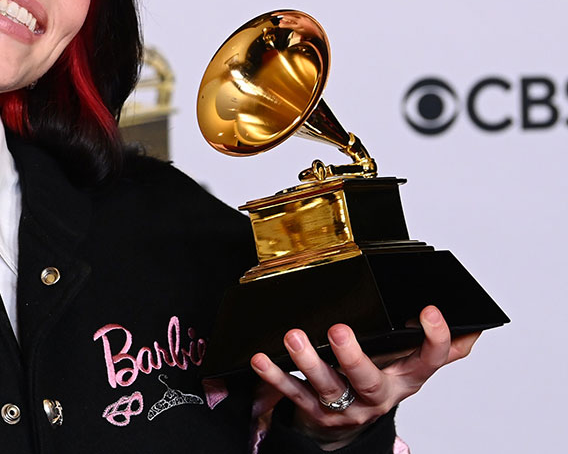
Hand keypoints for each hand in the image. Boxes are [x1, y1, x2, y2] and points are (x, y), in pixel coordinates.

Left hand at [250, 306, 478, 450]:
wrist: (345, 426)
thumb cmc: (379, 380)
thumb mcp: (410, 366)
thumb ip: (440, 348)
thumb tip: (475, 324)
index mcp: (406, 378)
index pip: (430, 360)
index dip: (435, 338)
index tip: (428, 310)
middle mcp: (378, 396)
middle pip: (370, 381)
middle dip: (354, 357)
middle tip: (339, 330)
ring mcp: (344, 406)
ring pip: (327, 388)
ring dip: (309, 362)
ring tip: (293, 337)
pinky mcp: (313, 412)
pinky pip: (292, 394)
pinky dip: (275, 377)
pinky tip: (261, 359)